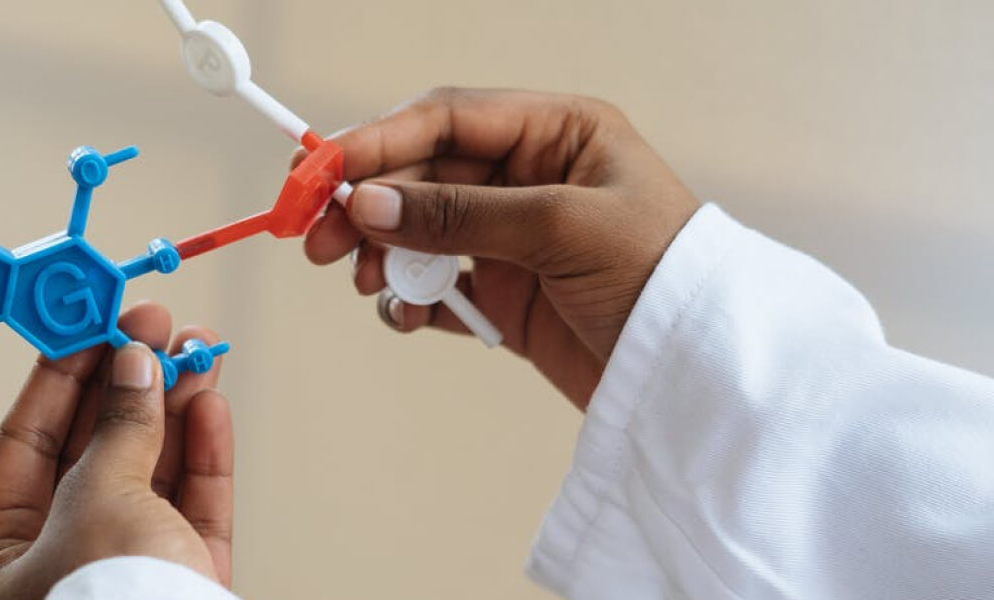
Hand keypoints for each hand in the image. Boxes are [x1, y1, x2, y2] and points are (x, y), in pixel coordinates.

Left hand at [0, 302, 232, 598]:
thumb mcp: (100, 503)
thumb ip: (120, 429)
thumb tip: (135, 365)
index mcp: (3, 555)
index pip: (26, 442)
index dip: (61, 374)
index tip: (92, 321)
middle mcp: (62, 559)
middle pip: (95, 448)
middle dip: (129, 381)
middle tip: (154, 326)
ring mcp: (128, 568)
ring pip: (153, 469)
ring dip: (176, 405)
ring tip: (197, 352)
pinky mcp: (186, 577)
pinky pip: (193, 502)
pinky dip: (204, 452)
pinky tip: (211, 405)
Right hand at [301, 88, 699, 408]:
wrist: (699, 374)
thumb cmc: (659, 275)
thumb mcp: (561, 227)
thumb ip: (460, 214)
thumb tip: (370, 203)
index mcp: (556, 133)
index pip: (447, 119)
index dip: (378, 140)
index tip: (321, 169)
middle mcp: (529, 178)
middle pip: (423, 175)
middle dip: (368, 205)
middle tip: (319, 240)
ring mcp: (514, 238)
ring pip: (421, 232)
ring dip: (384, 254)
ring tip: (368, 282)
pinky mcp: (507, 295)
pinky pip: (439, 286)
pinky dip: (412, 299)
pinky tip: (406, 315)